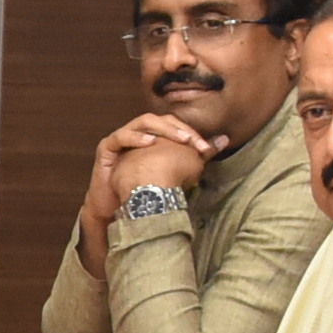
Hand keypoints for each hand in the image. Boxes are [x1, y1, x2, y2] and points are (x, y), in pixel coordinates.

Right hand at [80, 110, 221, 270]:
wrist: (122, 212)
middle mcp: (139, 135)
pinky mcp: (107, 148)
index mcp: (155, 138)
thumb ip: (200, 156)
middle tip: (194, 143)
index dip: (190, 134)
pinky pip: (120, 136)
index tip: (205, 148)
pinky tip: (149, 142)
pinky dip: (135, 137)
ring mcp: (122, 140)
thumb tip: (225, 139)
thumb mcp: (180, 172)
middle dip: (179, 130)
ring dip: (162, 129)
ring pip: (143, 122)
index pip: (174, 126)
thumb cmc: (149, 192)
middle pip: (161, 120)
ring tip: (178, 140)